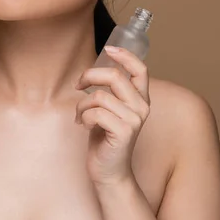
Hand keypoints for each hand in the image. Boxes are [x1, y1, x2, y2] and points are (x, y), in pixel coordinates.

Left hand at [74, 46, 149, 187]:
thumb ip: (110, 90)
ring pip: (100, 96)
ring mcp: (134, 120)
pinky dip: (83, 117)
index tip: (108, 48)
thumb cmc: (105, 137)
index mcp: (140, 98)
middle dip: (89, 76)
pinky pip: (96, 112)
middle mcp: (141, 107)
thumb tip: (93, 69)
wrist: (109, 171)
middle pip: (115, 76)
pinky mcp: (124, 132)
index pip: (140, 69)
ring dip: (82, 104)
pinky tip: (83, 125)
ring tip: (80, 115)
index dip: (125, 55)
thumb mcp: (109, 108)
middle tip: (78, 85)